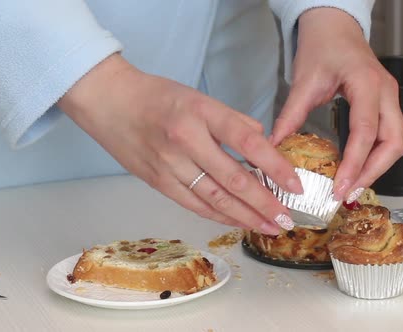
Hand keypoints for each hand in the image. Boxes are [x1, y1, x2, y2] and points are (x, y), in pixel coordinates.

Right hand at [58, 54, 302, 233]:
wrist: (107, 101)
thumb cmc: (154, 96)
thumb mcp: (198, 96)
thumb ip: (232, 119)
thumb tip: (260, 141)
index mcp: (200, 112)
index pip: (247, 141)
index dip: (275, 166)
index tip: (295, 184)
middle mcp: (185, 140)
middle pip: (234, 179)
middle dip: (265, 204)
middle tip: (286, 220)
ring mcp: (169, 164)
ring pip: (214, 199)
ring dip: (245, 217)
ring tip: (268, 227)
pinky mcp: (158, 182)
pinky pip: (194, 204)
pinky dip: (218, 216)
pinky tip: (237, 222)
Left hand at [271, 8, 402, 201]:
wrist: (334, 27)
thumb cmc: (321, 46)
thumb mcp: (303, 81)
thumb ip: (290, 116)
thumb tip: (274, 147)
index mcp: (366, 83)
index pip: (366, 131)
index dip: (355, 163)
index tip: (340, 187)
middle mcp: (386, 92)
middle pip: (394, 143)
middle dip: (373, 172)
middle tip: (348, 194)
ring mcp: (390, 98)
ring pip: (397, 142)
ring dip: (377, 168)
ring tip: (351, 188)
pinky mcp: (386, 104)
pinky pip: (389, 136)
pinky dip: (376, 157)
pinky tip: (356, 171)